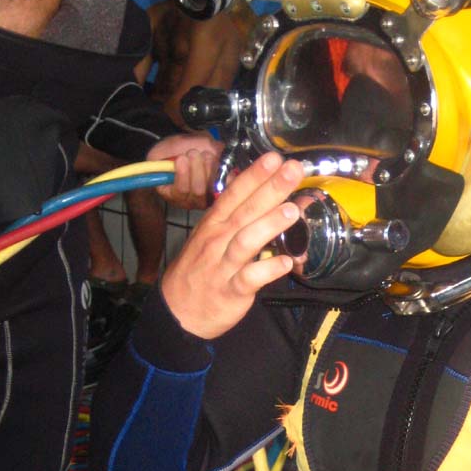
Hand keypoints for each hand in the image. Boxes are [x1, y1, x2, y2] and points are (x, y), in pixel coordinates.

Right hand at [147, 133, 223, 210]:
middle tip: (194, 153)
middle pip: (197, 191)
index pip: (179, 192)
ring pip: (211, 188)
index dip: (182, 175)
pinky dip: (222, 172)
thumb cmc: (177, 150)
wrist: (196, 146)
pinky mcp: (221, 191)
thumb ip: (157, 158)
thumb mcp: (161, 151)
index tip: (182, 158)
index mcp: (171, 193)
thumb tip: (161, 165)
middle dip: (197, 169)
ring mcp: (206, 197)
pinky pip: (225, 185)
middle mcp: (189, 200)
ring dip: (209, 168)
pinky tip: (216, 162)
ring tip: (205, 155)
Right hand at [160, 151, 303, 338]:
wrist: (178, 312)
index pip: (234, 194)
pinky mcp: (231, 291)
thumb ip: (236, 220)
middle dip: (270, 189)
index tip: (275, 158)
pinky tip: (286, 262)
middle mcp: (217, 240)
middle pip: (245, 211)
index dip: (254, 175)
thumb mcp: (209, 239)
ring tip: (292, 211)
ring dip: (269, 225)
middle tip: (292, 170)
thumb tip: (265, 200)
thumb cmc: (200, 271)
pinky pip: (250, 278)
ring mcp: (223, 266)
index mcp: (214, 225)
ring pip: (247, 241)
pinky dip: (268, 270)